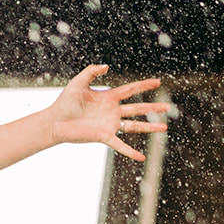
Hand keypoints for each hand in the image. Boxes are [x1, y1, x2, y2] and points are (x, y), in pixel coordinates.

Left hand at [45, 65, 168, 160]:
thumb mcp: (78, 83)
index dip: (143, 85)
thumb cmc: (65, 102)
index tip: (157, 82)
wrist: (55, 121)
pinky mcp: (103, 136)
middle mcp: (112, 111)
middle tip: (167, 107)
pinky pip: (120, 144)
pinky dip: (130, 151)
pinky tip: (141, 157)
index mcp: (108, 97)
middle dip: (153, 108)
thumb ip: (91, 72)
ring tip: (164, 127)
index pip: (130, 90)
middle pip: (137, 108)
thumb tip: (107, 66)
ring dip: (149, 127)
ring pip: (134, 126)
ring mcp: (109, 124)